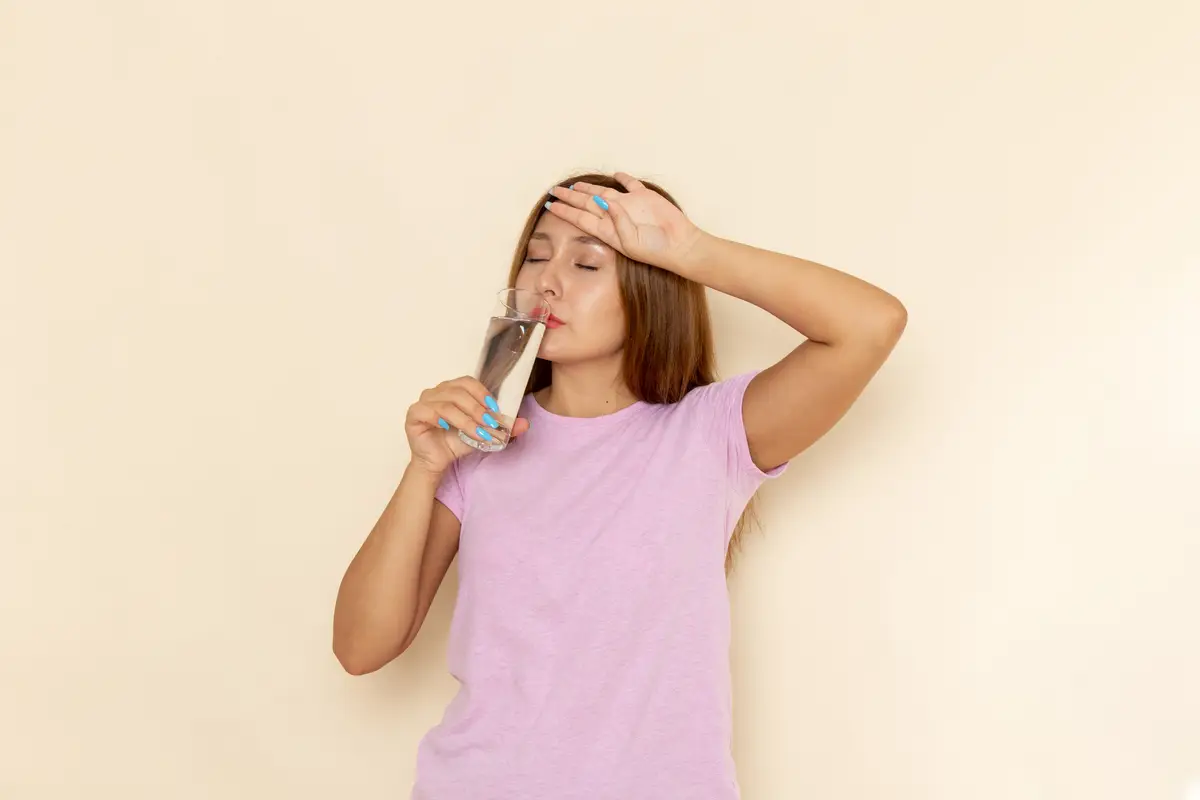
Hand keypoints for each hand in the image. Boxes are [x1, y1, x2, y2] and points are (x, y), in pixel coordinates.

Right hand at [404, 377, 529, 474]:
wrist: (438, 461)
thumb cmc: (456, 442)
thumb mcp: (484, 434)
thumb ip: (503, 428)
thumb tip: (525, 424)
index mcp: (452, 389)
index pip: (468, 382)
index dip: (482, 393)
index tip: (495, 409)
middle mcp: (437, 392)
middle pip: (458, 392)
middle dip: (477, 409)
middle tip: (489, 424)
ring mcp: (423, 402)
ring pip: (446, 403)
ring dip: (465, 419)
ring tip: (476, 432)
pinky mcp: (414, 415)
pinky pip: (427, 411)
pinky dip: (440, 418)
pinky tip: (449, 428)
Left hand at [545, 172, 704, 275]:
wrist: (680, 245)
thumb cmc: (655, 251)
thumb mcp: (631, 243)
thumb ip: (618, 223)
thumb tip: (606, 203)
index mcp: (608, 230)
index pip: (580, 217)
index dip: (565, 211)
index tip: (550, 205)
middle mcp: (615, 216)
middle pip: (586, 204)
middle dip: (569, 197)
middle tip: (554, 190)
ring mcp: (629, 206)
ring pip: (603, 193)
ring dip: (589, 188)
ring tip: (575, 184)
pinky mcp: (645, 197)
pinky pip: (630, 184)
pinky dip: (623, 178)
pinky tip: (615, 175)